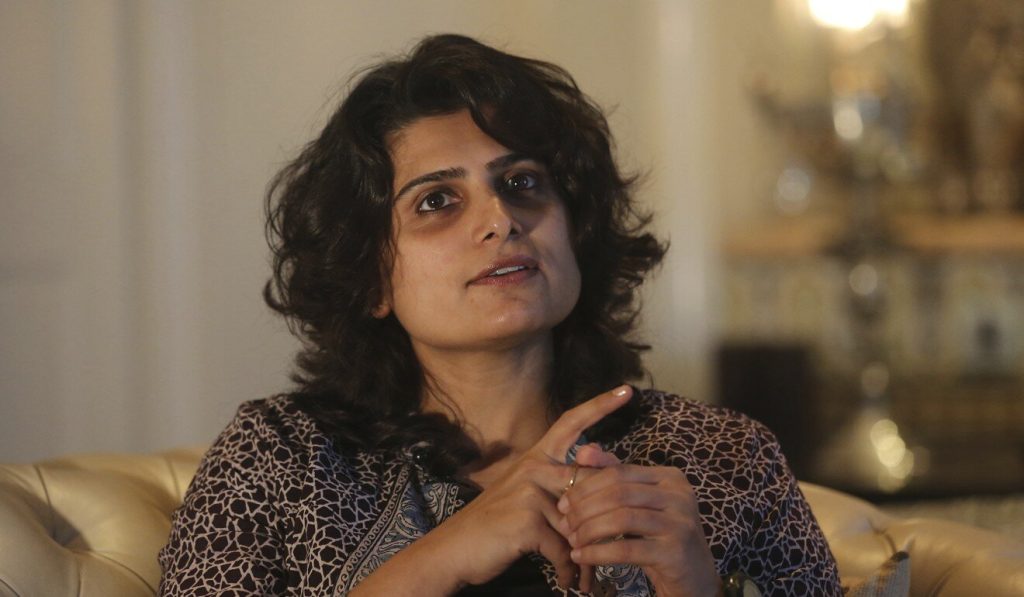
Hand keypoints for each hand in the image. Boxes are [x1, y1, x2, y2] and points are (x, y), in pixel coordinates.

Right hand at [418, 385, 632, 590]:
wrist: (454, 550)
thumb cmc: (496, 525)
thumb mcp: (527, 497)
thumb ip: (559, 486)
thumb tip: (597, 474)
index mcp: (535, 457)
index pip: (571, 423)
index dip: (599, 405)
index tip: (627, 390)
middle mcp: (533, 467)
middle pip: (590, 481)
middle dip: (604, 517)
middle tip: (607, 544)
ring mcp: (529, 492)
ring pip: (580, 522)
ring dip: (585, 553)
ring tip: (585, 574)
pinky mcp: (528, 520)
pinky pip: (565, 548)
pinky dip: (568, 569)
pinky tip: (568, 581)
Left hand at [558, 446, 720, 596]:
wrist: (693, 577)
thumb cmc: (660, 537)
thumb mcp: (639, 504)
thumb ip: (614, 477)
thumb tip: (584, 450)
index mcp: (670, 477)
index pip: (619, 473)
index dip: (586, 486)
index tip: (563, 503)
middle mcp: (680, 495)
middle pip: (618, 493)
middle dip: (584, 508)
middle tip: (564, 524)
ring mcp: (680, 523)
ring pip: (621, 519)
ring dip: (589, 530)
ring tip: (572, 541)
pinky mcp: (675, 552)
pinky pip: (626, 549)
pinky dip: (598, 553)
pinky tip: (581, 557)